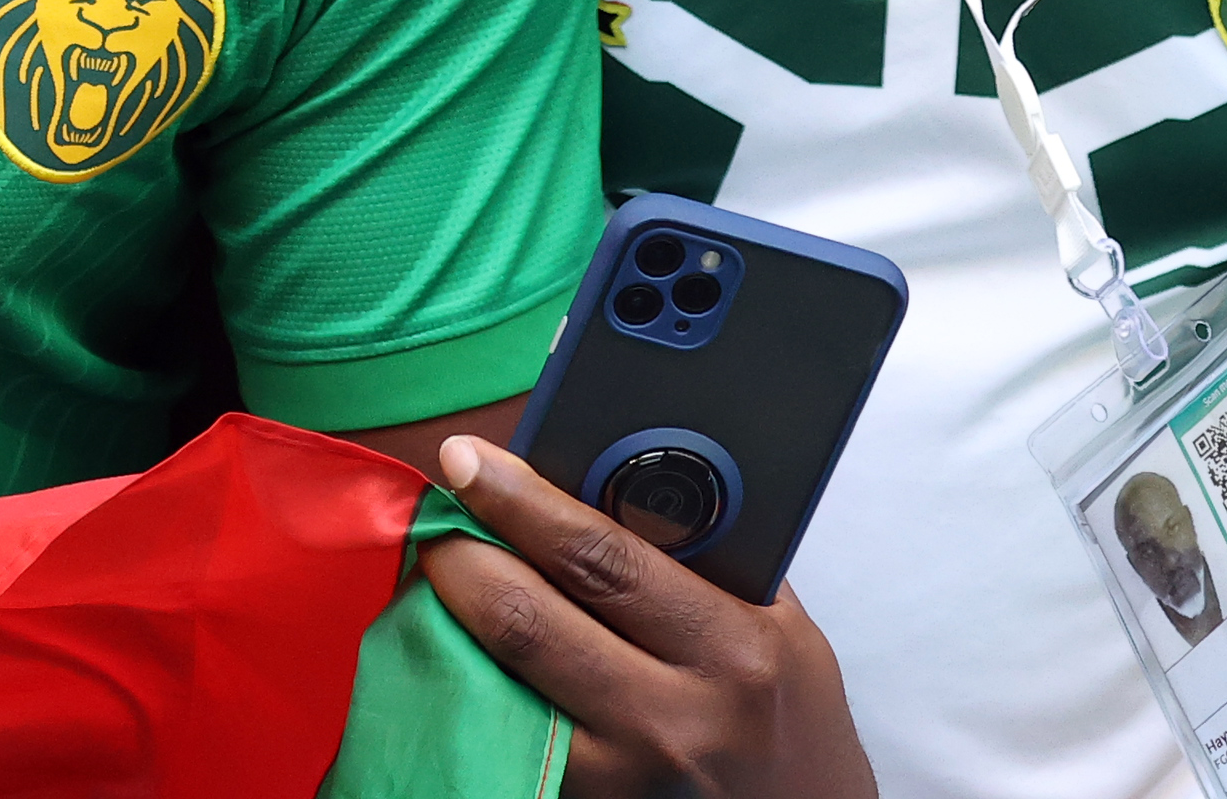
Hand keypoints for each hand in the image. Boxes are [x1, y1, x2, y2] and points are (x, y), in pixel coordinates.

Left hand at [417, 435, 874, 798]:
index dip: (519, 501)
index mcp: (731, 648)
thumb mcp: (775, 624)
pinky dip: (471, 688)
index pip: (599, 556)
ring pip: (498, 685)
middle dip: (463, 554)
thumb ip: (701, 554)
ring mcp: (625, 778)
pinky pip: (510, 740)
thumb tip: (601, 473)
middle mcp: (674, 718)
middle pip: (527, 618)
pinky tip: (460, 653)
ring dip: (451, 622)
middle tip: (437, 514)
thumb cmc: (789, 714)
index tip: (468, 459)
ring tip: (439, 577)